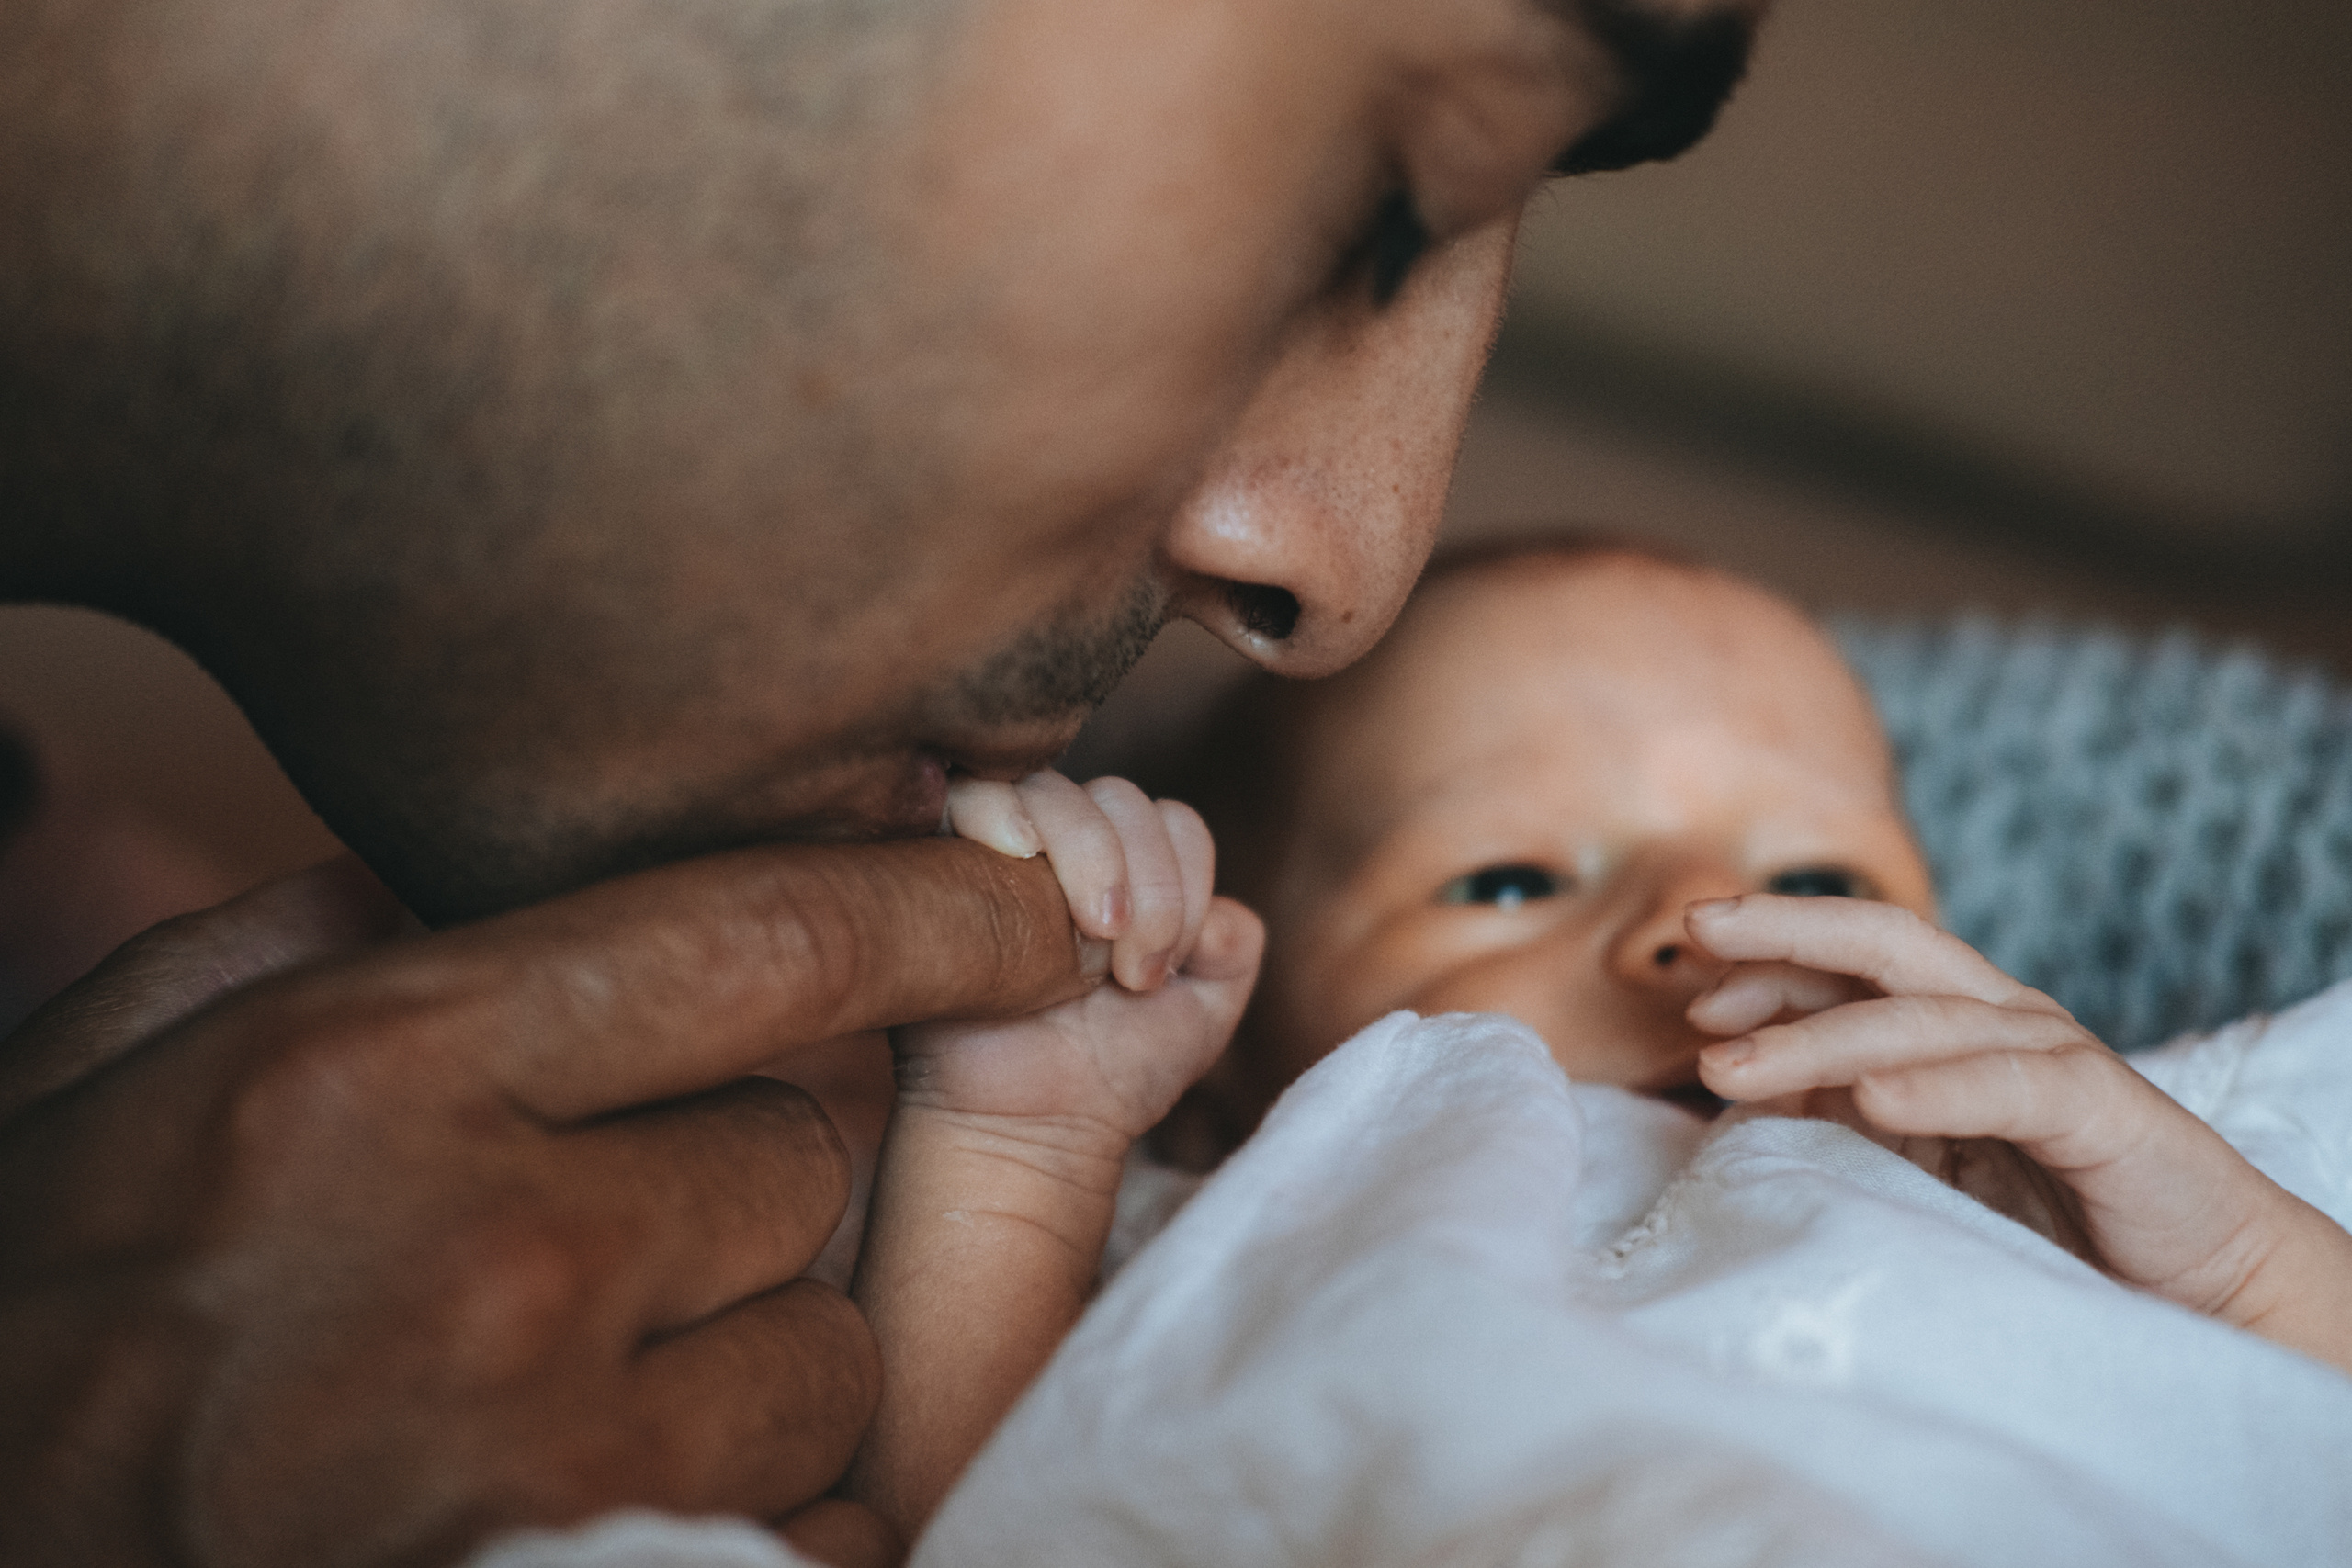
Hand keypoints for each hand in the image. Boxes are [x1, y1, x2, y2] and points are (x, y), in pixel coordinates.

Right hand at [0, 838, 1102, 1566]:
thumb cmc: (36, 1339)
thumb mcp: (100, 1090)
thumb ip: (285, 949)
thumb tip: (425, 872)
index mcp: (386, 1067)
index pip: (771, 937)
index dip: (942, 911)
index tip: (1028, 909)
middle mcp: (505, 1246)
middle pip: (808, 1151)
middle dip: (746, 1181)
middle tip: (607, 1232)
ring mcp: (565, 1447)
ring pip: (822, 1347)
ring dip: (745, 1359)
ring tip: (577, 1391)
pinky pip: (802, 1516)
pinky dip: (739, 1507)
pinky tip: (602, 1495)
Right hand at [914, 770, 1262, 1143]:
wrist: (1029, 1129)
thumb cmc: (1110, 1073)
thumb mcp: (1205, 1012)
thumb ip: (1235, 947)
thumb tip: (1215, 907)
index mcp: (1131, 870)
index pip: (1174, 824)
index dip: (1183, 890)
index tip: (1157, 975)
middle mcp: (1068, 850)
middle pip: (1122, 801)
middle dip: (1145, 885)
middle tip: (1128, 974)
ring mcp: (1004, 852)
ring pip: (1055, 792)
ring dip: (1087, 858)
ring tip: (1084, 945)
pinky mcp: (942, 862)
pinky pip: (971, 793)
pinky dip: (1003, 813)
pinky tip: (1019, 856)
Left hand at [1684, 895, 2351, 1371]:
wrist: (2201, 1278)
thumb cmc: (2048, 1216)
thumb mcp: (1919, 1156)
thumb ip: (1838, 1107)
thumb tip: (1728, 1075)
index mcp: (1953, 1021)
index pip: (1849, 960)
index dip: (1767, 956)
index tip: (1686, 982)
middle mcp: (1999, 1018)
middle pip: (1883, 946)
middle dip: (1784, 931)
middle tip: (1694, 937)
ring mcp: (2052, 1057)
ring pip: (1922, 1018)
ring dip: (1819, 1038)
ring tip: (1733, 1065)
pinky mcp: (2102, 1112)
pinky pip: (2009, 1084)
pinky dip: (1937, 1087)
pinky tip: (1872, 1100)